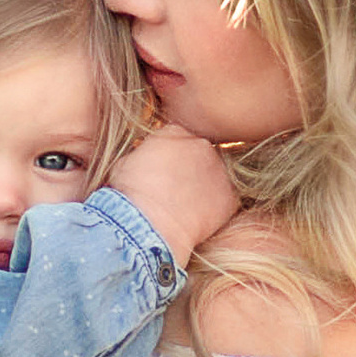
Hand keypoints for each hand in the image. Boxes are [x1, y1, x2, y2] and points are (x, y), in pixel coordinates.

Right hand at [108, 124, 237, 262]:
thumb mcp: (125, 163)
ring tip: (183, 208)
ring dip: (203, 188)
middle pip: (199, 154)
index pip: (176, 136)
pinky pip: (224, 201)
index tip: (161, 170)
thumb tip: (148, 163)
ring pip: (213, 177)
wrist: (147, 225)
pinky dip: (214, 210)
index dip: (168, 155)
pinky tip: (195, 220)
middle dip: (189, 169)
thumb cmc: (129, 194)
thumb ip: (144, 156)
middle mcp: (202, 145)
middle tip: (174, 190)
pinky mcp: (230, 197)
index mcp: (175, 132)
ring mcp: (220, 170)